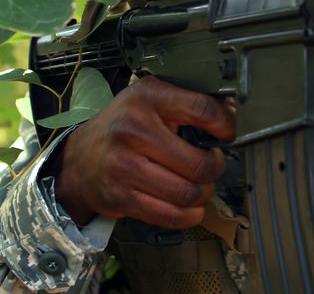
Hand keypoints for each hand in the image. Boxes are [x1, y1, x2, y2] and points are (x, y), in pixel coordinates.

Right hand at [54, 75, 235, 227]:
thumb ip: (187, 101)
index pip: (202, 109)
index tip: (227, 134)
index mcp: (148, 98)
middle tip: (212, 165)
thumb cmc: (124, 126)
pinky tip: (191, 205)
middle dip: (215, 167)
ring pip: (188, 192)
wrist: (80, 158)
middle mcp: (134, 130)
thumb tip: (232, 111)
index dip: (225, 125)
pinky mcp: (122, 197)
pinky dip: (189, 214)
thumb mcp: (150, 98)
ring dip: (203, 193)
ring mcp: (126, 166)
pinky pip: (171, 214)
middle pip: (199, 162)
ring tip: (200, 185)